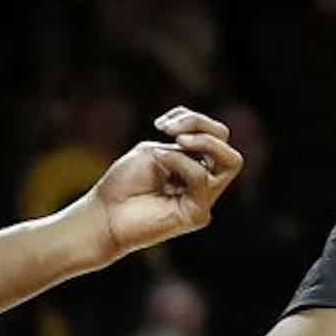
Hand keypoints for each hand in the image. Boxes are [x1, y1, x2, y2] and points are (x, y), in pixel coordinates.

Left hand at [80, 106, 241, 258]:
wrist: (104, 214)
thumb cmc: (124, 184)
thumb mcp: (155, 151)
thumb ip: (184, 144)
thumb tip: (203, 141)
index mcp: (196, 167)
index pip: (217, 137)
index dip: (194, 120)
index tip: (161, 124)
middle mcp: (205, 185)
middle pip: (229, 147)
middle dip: (203, 126)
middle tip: (168, 129)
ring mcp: (204, 201)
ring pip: (231, 162)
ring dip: (201, 142)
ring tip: (174, 140)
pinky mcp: (197, 215)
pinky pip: (201, 178)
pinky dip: (180, 162)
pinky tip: (160, 160)